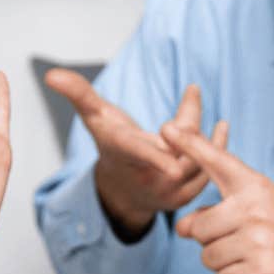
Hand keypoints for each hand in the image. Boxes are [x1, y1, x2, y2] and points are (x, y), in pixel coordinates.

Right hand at [43, 70, 226, 239]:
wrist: (124, 189)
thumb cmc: (111, 144)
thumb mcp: (95, 118)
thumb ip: (78, 94)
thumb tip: (52, 74)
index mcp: (123, 156)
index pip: (137, 150)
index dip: (152, 142)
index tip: (168, 129)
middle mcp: (145, 178)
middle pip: (178, 146)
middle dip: (188, 117)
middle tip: (191, 91)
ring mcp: (167, 192)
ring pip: (197, 158)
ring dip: (202, 131)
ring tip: (200, 104)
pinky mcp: (185, 198)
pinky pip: (209, 172)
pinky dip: (216, 147)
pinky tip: (221, 126)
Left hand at [162, 125, 273, 273]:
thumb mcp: (258, 207)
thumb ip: (216, 210)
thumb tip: (181, 227)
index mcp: (253, 186)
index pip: (217, 160)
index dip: (190, 144)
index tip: (165, 127)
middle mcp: (255, 207)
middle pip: (197, 229)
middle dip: (211, 242)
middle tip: (242, 242)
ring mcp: (259, 238)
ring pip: (208, 257)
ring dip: (224, 264)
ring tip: (252, 257)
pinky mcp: (263, 269)